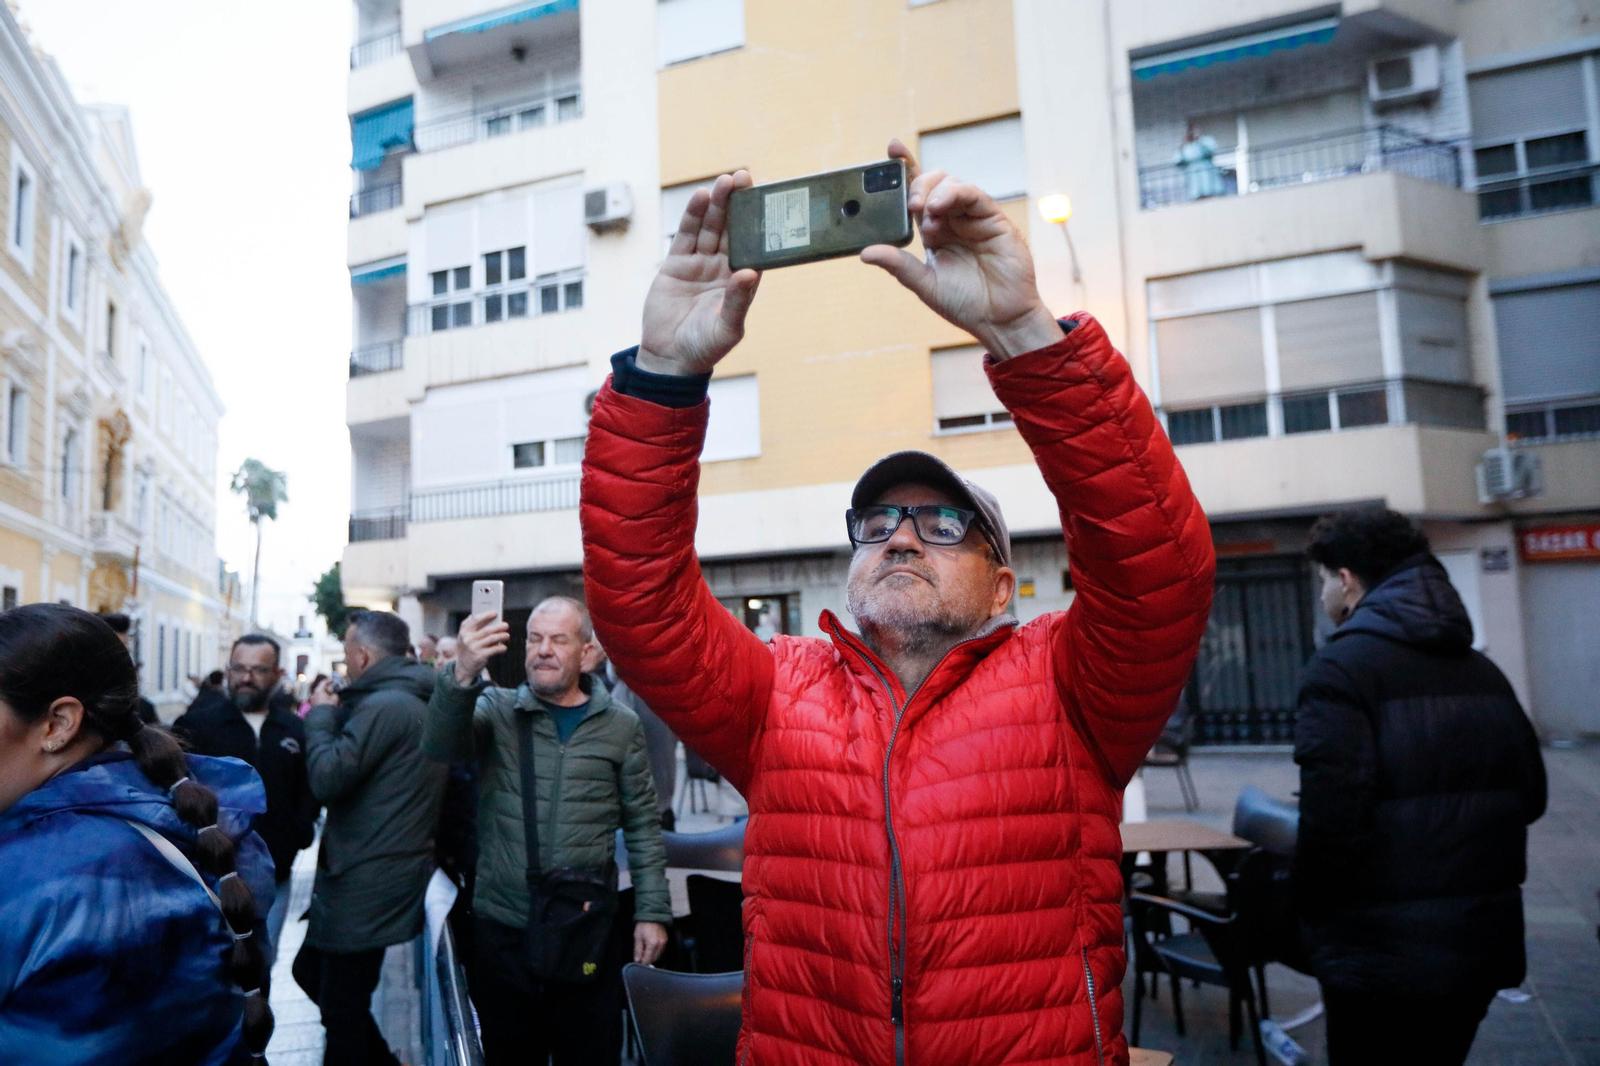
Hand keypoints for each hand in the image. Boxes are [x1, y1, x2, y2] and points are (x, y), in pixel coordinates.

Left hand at [308, 677, 338, 707]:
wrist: (322, 717)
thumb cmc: (328, 706)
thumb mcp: (334, 699)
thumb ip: (334, 694)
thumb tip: (333, 694)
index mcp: (318, 691)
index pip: (323, 683)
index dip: (329, 681)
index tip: (333, 681)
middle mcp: (314, 694)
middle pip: (321, 689)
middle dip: (327, 689)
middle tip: (333, 691)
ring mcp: (312, 700)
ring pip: (319, 694)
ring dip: (325, 695)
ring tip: (331, 698)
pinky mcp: (313, 705)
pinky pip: (318, 699)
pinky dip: (322, 699)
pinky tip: (327, 702)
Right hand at [454, 611, 509, 681]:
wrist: (463, 668)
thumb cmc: (468, 649)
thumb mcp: (466, 638)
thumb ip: (473, 627)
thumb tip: (490, 618)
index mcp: (464, 631)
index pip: (475, 620)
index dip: (486, 615)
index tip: (495, 613)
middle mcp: (467, 639)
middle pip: (486, 630)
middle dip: (498, 627)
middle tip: (506, 625)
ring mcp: (473, 648)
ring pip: (492, 639)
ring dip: (502, 636)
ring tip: (507, 635)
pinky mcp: (479, 656)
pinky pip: (494, 649)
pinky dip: (501, 647)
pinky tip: (504, 647)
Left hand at [633, 921, 668, 964]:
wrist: (652, 914)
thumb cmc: (643, 925)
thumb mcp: (637, 937)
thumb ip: (638, 950)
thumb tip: (637, 960)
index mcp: (652, 944)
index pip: (648, 960)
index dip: (642, 962)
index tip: (638, 962)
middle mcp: (660, 945)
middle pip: (654, 959)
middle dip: (647, 959)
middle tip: (641, 956)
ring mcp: (664, 943)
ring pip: (658, 956)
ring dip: (652, 956)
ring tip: (645, 950)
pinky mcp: (666, 940)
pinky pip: (661, 951)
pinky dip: (656, 952)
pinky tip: (650, 948)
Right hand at [637, 171, 762, 376]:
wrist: (668, 358)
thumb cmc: (704, 347)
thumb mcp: (726, 328)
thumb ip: (737, 302)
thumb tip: (749, 273)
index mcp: (742, 282)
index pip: (756, 246)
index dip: (761, 223)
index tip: (768, 200)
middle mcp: (723, 268)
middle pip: (733, 229)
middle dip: (739, 204)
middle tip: (745, 178)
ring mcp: (700, 264)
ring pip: (711, 227)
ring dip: (718, 204)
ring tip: (725, 182)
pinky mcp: (676, 264)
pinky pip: (687, 235)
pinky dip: (693, 216)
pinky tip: (701, 197)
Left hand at [861, 139, 1062, 359]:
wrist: (1000, 320)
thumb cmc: (964, 304)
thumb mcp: (925, 285)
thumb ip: (898, 266)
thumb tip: (865, 253)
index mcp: (933, 231)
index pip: (916, 193)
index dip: (905, 169)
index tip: (891, 149)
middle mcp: (952, 219)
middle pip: (932, 182)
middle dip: (916, 185)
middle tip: (908, 204)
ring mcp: (972, 217)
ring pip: (951, 183)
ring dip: (933, 191)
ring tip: (923, 211)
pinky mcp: (992, 219)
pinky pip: (973, 195)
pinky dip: (955, 194)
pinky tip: (940, 206)